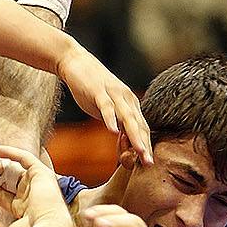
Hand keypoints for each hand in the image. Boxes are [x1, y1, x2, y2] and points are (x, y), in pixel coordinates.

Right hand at [57, 44, 152, 164]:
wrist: (77, 62)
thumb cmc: (92, 88)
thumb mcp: (106, 109)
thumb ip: (114, 123)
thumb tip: (120, 142)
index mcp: (130, 104)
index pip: (141, 128)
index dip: (145, 146)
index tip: (146, 163)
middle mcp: (127, 99)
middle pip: (139, 125)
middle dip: (144, 145)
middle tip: (149, 163)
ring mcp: (113, 95)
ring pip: (127, 118)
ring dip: (134, 136)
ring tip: (139, 152)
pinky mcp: (99, 92)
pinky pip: (107, 107)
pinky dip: (110, 119)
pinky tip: (112, 132)